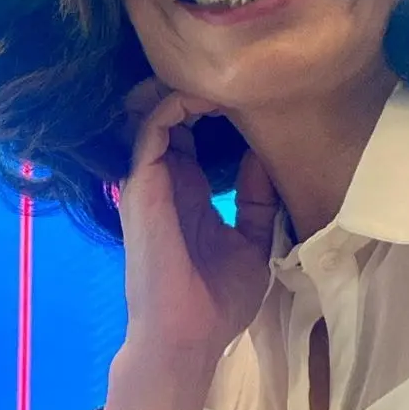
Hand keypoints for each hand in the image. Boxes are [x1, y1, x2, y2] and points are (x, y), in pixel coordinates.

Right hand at [116, 77, 280, 362]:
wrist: (188, 336)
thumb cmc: (216, 301)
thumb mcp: (253, 243)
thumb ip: (257, 200)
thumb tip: (265, 155)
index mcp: (189, 192)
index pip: (194, 134)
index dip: (218, 108)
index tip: (255, 94)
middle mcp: (165, 179)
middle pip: (173, 115)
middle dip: (201, 89)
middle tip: (239, 74)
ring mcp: (151, 179)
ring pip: (158, 112)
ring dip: (188, 88)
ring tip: (225, 75)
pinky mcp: (143, 183)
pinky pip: (153, 127)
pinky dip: (177, 103)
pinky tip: (211, 96)